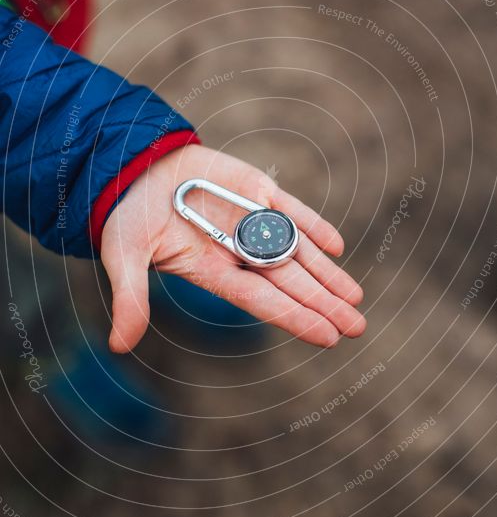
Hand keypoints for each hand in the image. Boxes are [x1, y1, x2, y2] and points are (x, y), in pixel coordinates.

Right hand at [101, 144, 365, 352]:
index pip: (261, 299)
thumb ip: (130, 297)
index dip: (295, 317)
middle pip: (290, 282)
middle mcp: (238, 251)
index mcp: (212, 270)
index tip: (329, 337)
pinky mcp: (257, 190)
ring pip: (298, 250)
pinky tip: (336, 246)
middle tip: (358, 328)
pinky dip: (313, 225)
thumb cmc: (128, 217)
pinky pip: (291, 210)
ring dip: (327, 273)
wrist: (135, 169)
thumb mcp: (124, 256)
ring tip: (355, 298)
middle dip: (324, 303)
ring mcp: (251, 220)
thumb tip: (118, 347)